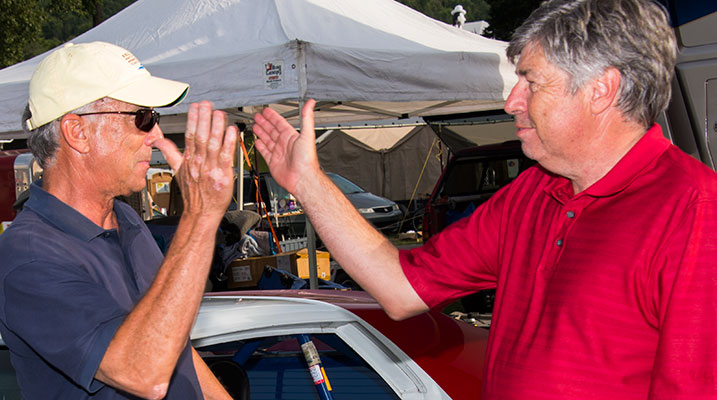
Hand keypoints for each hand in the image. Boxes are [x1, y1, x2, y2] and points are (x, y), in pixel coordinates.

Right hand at [153, 101, 236, 217]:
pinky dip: (228, 143)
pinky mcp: (222, 175)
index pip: (189, 135)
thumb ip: (170, 153)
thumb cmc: (192, 194)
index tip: (195, 106)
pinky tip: (232, 132)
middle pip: (200, 136)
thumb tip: (157, 141)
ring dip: (216, 127)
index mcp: (189, 159)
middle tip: (207, 105)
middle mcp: (199, 162)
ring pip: (212, 144)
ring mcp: (211, 168)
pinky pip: (225, 156)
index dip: (192, 119)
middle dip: (203, 119)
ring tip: (219, 113)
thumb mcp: (177, 171)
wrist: (200, 213)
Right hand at [253, 99, 319, 194]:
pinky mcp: (273, 162)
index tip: (266, 111)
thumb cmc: (307, 159)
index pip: (279, 123)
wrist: (302, 178)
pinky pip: (265, 152)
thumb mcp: (307, 134)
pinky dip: (260, 146)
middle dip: (264, 123)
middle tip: (257, 116)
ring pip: (267, 139)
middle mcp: (284, 144)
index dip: (272, 117)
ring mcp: (279, 153)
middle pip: (271, 130)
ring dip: (261, 132)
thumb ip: (307, 117)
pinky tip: (257, 141)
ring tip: (255, 126)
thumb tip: (311, 103)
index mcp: (291, 136)